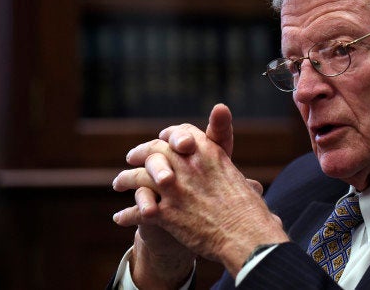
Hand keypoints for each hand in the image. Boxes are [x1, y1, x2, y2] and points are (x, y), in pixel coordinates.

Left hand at [111, 104, 235, 286]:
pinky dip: (127, 215)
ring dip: (126, 179)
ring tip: (118, 183)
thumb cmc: (251, 212)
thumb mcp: (243, 184)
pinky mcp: (165, 213)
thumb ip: (236, 181)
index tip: (161, 139)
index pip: (182, 133)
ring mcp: (174, 189)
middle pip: (155, 150)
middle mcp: (188, 165)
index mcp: (209, 153)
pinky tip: (120, 218)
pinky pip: (137, 211)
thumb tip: (251, 188)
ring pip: (139, 177)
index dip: (168, 136)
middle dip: (141, 152)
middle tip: (131, 157)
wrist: (246, 235)